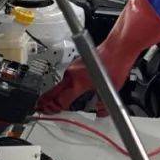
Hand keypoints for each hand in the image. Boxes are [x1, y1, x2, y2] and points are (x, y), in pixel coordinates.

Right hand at [36, 0, 159, 112]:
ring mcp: (73, 67)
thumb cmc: (116, 63)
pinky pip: (67, 76)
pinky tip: (68, 89)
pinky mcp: (77, 63)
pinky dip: (64, 84)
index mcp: (78, 83)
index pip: (60, 100)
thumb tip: (100, 111)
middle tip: (41, 107)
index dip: (53, 109)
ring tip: (52, 101)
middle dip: (47, 101)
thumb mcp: (112, 89)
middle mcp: (72, 74)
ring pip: (60, 83)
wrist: (118, 47)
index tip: (50, 112)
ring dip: (55, 92)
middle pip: (53, 91)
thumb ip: (104, 104)